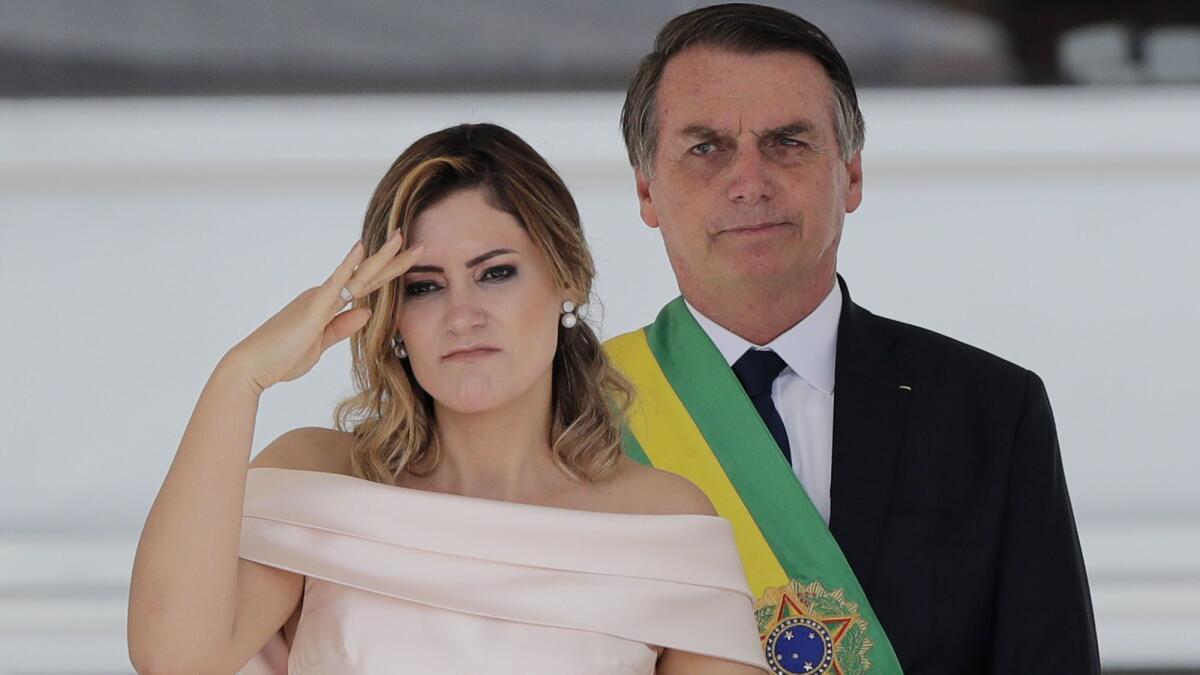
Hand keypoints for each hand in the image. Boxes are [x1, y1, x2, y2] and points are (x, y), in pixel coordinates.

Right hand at [226, 232, 421, 392]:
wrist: (253, 366)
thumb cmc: (281, 358)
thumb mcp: (319, 344)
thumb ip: (341, 328)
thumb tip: (367, 313)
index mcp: (326, 305)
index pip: (365, 287)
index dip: (388, 274)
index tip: (409, 260)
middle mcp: (324, 296)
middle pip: (367, 276)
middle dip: (394, 260)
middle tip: (418, 244)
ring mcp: (318, 299)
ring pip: (357, 276)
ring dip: (381, 258)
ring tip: (401, 238)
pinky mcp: (312, 308)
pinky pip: (335, 284)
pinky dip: (348, 266)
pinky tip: (361, 249)